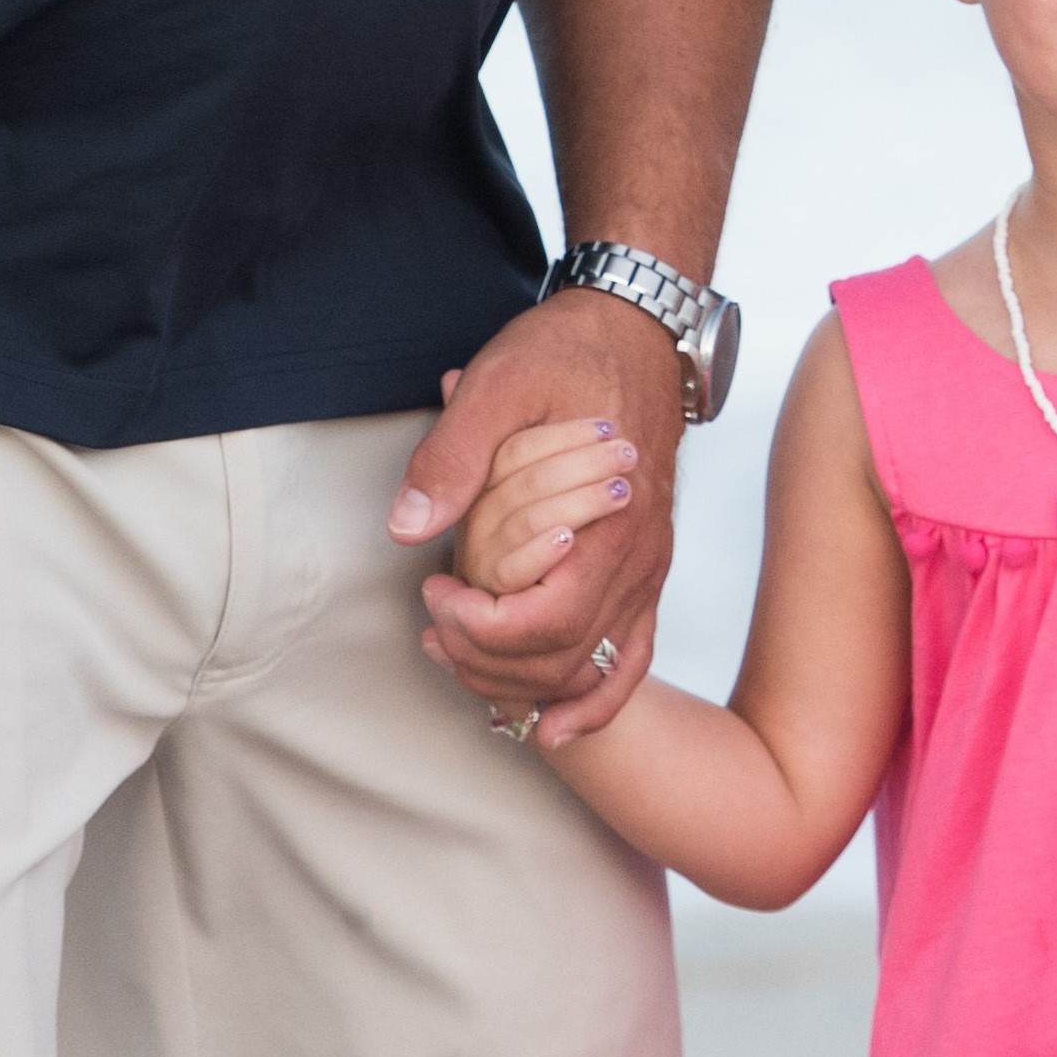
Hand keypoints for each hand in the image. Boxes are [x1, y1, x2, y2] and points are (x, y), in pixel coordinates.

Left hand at [398, 290, 684, 744]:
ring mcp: (649, 573)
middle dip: (487, 663)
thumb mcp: (500, 384)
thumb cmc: (568, 354)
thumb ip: (453, 456)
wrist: (636, 329)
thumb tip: (407, 527)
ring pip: (593, 672)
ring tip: (461, 660)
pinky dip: (595, 703)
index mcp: (610, 521)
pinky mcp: (646, 574)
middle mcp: (640, 561)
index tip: (435, 595)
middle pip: (563, 660)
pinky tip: (555, 726)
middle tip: (434, 630)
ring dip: (523, 685)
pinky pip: (632, 660)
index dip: (480, 630)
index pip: (546, 623)